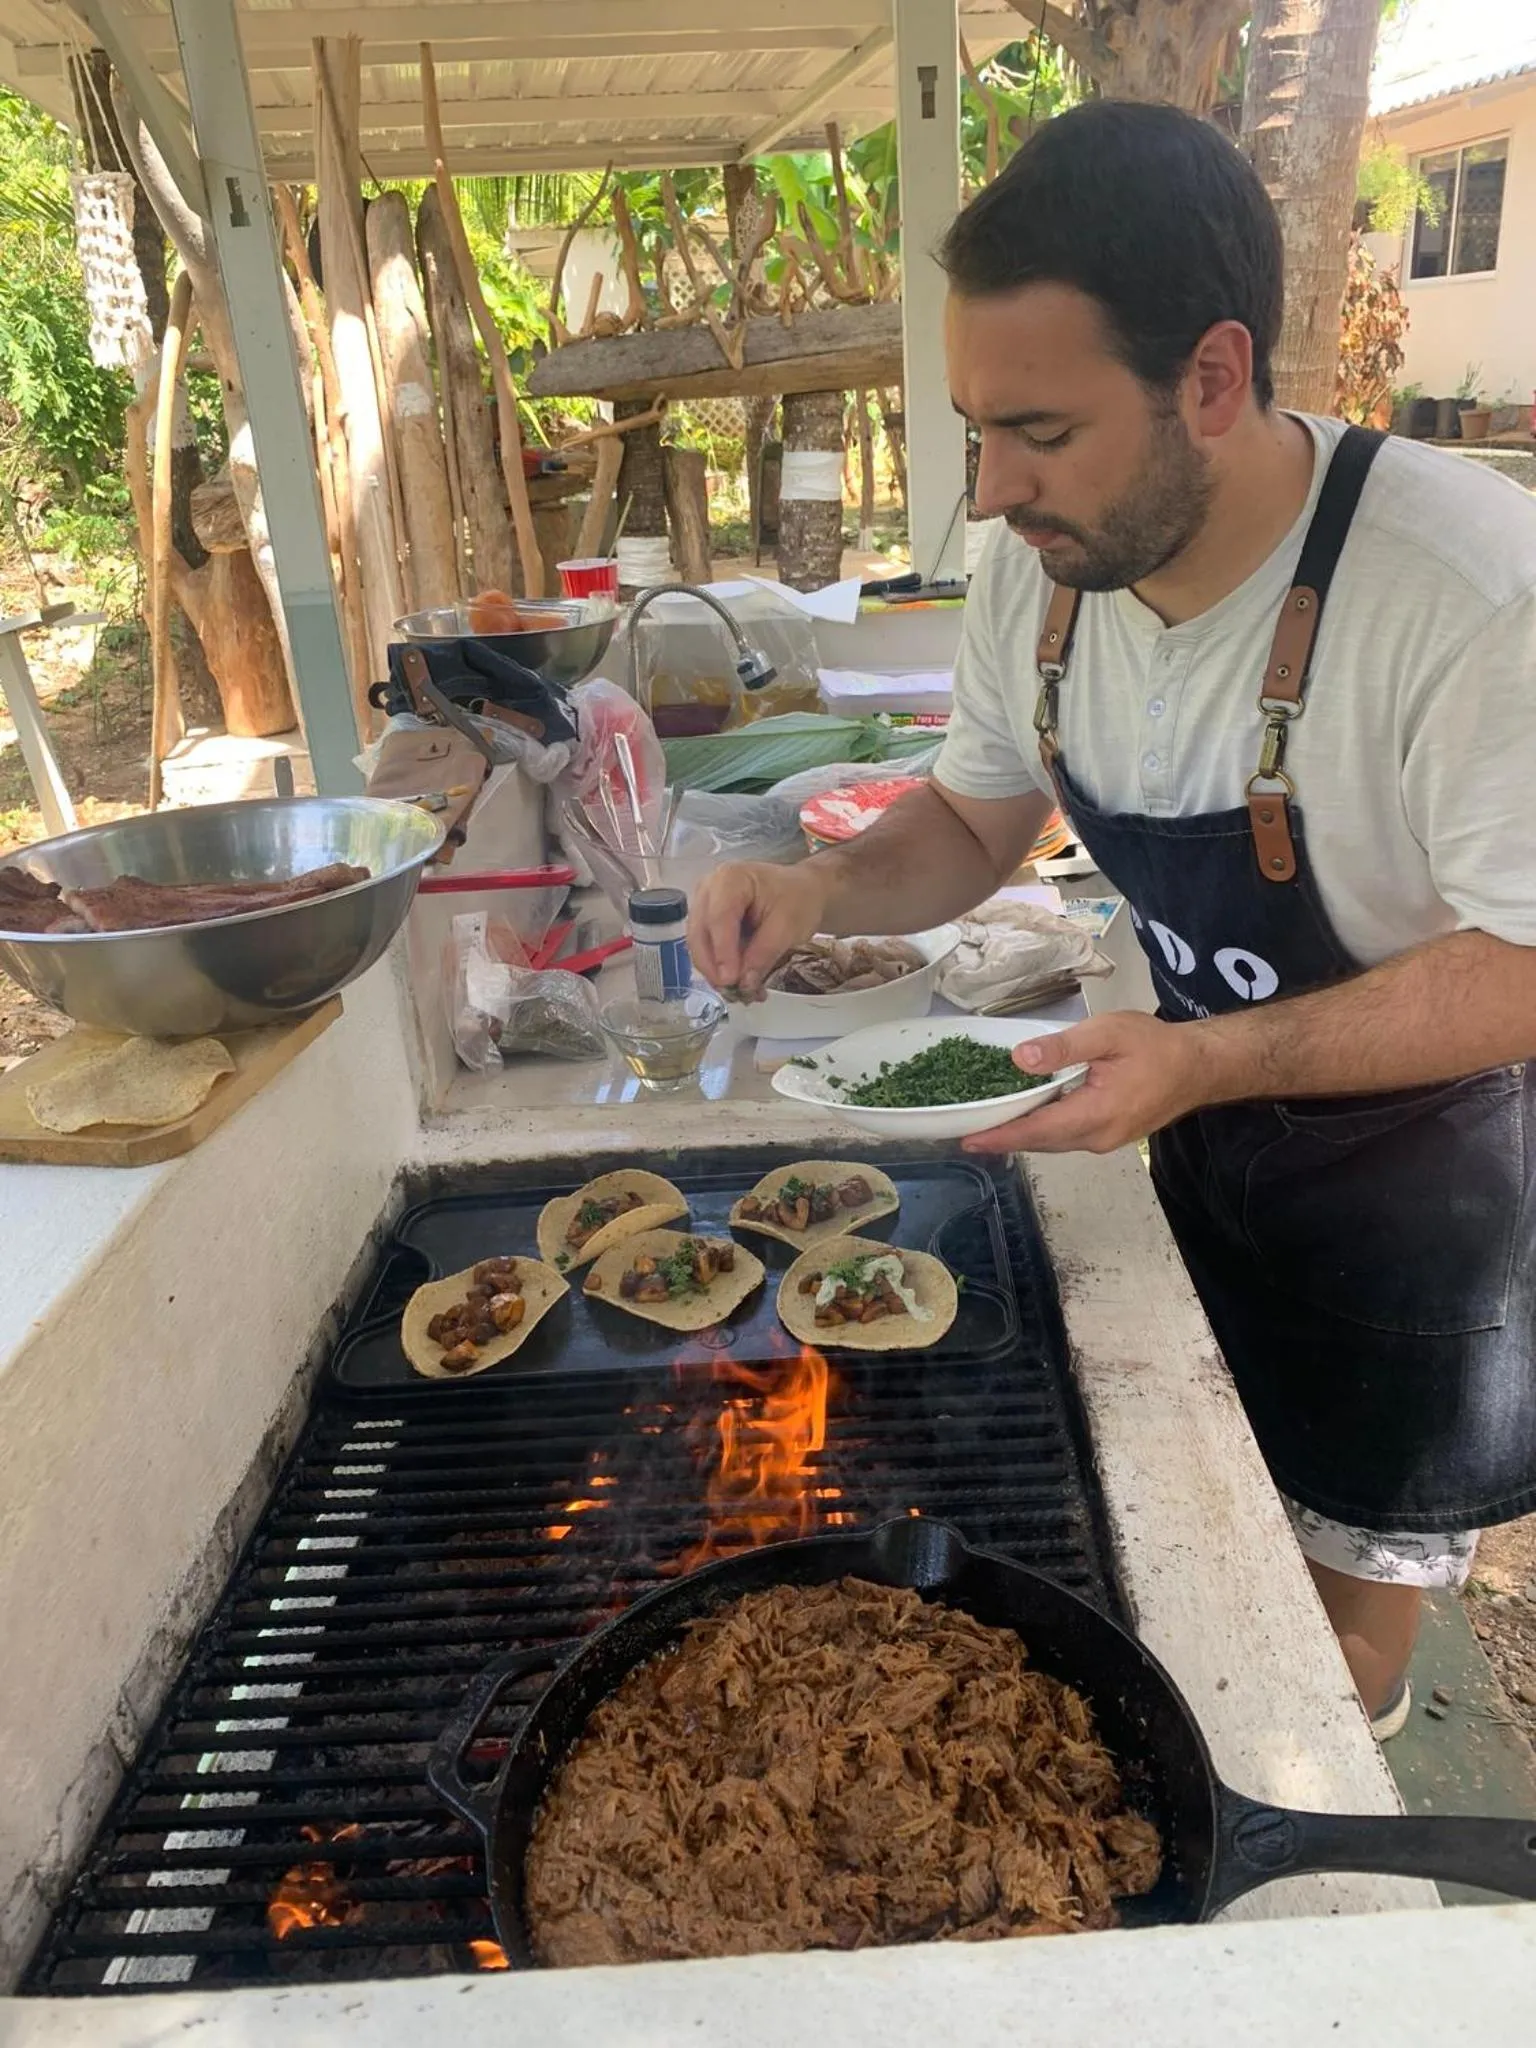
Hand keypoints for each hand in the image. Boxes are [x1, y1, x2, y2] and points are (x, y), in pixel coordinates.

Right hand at [688, 861, 830, 997]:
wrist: (801, 891)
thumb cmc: (797, 899)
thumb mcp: (788, 927)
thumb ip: (763, 954)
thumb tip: (744, 982)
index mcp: (730, 879)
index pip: (719, 918)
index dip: (722, 952)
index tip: (730, 980)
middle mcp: (709, 889)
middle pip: (700, 934)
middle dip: (715, 967)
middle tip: (735, 993)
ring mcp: (704, 905)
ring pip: (699, 946)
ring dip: (717, 972)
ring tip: (743, 992)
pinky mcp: (707, 921)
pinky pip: (706, 949)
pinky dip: (720, 969)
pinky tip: (740, 982)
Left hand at [961, 1011, 1211, 1155]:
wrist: (1200, 1066)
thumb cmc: (1156, 1046)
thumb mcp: (1108, 1033)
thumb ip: (1064, 1047)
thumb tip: (1020, 1060)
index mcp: (1096, 1114)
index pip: (1037, 1130)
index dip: (1000, 1135)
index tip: (967, 1139)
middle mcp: (1098, 1137)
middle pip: (1040, 1141)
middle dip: (1003, 1138)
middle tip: (965, 1131)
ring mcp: (1105, 1140)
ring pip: (1053, 1142)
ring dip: (1021, 1135)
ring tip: (986, 1126)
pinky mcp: (1109, 1136)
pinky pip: (1066, 1137)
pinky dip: (1041, 1130)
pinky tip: (1025, 1117)